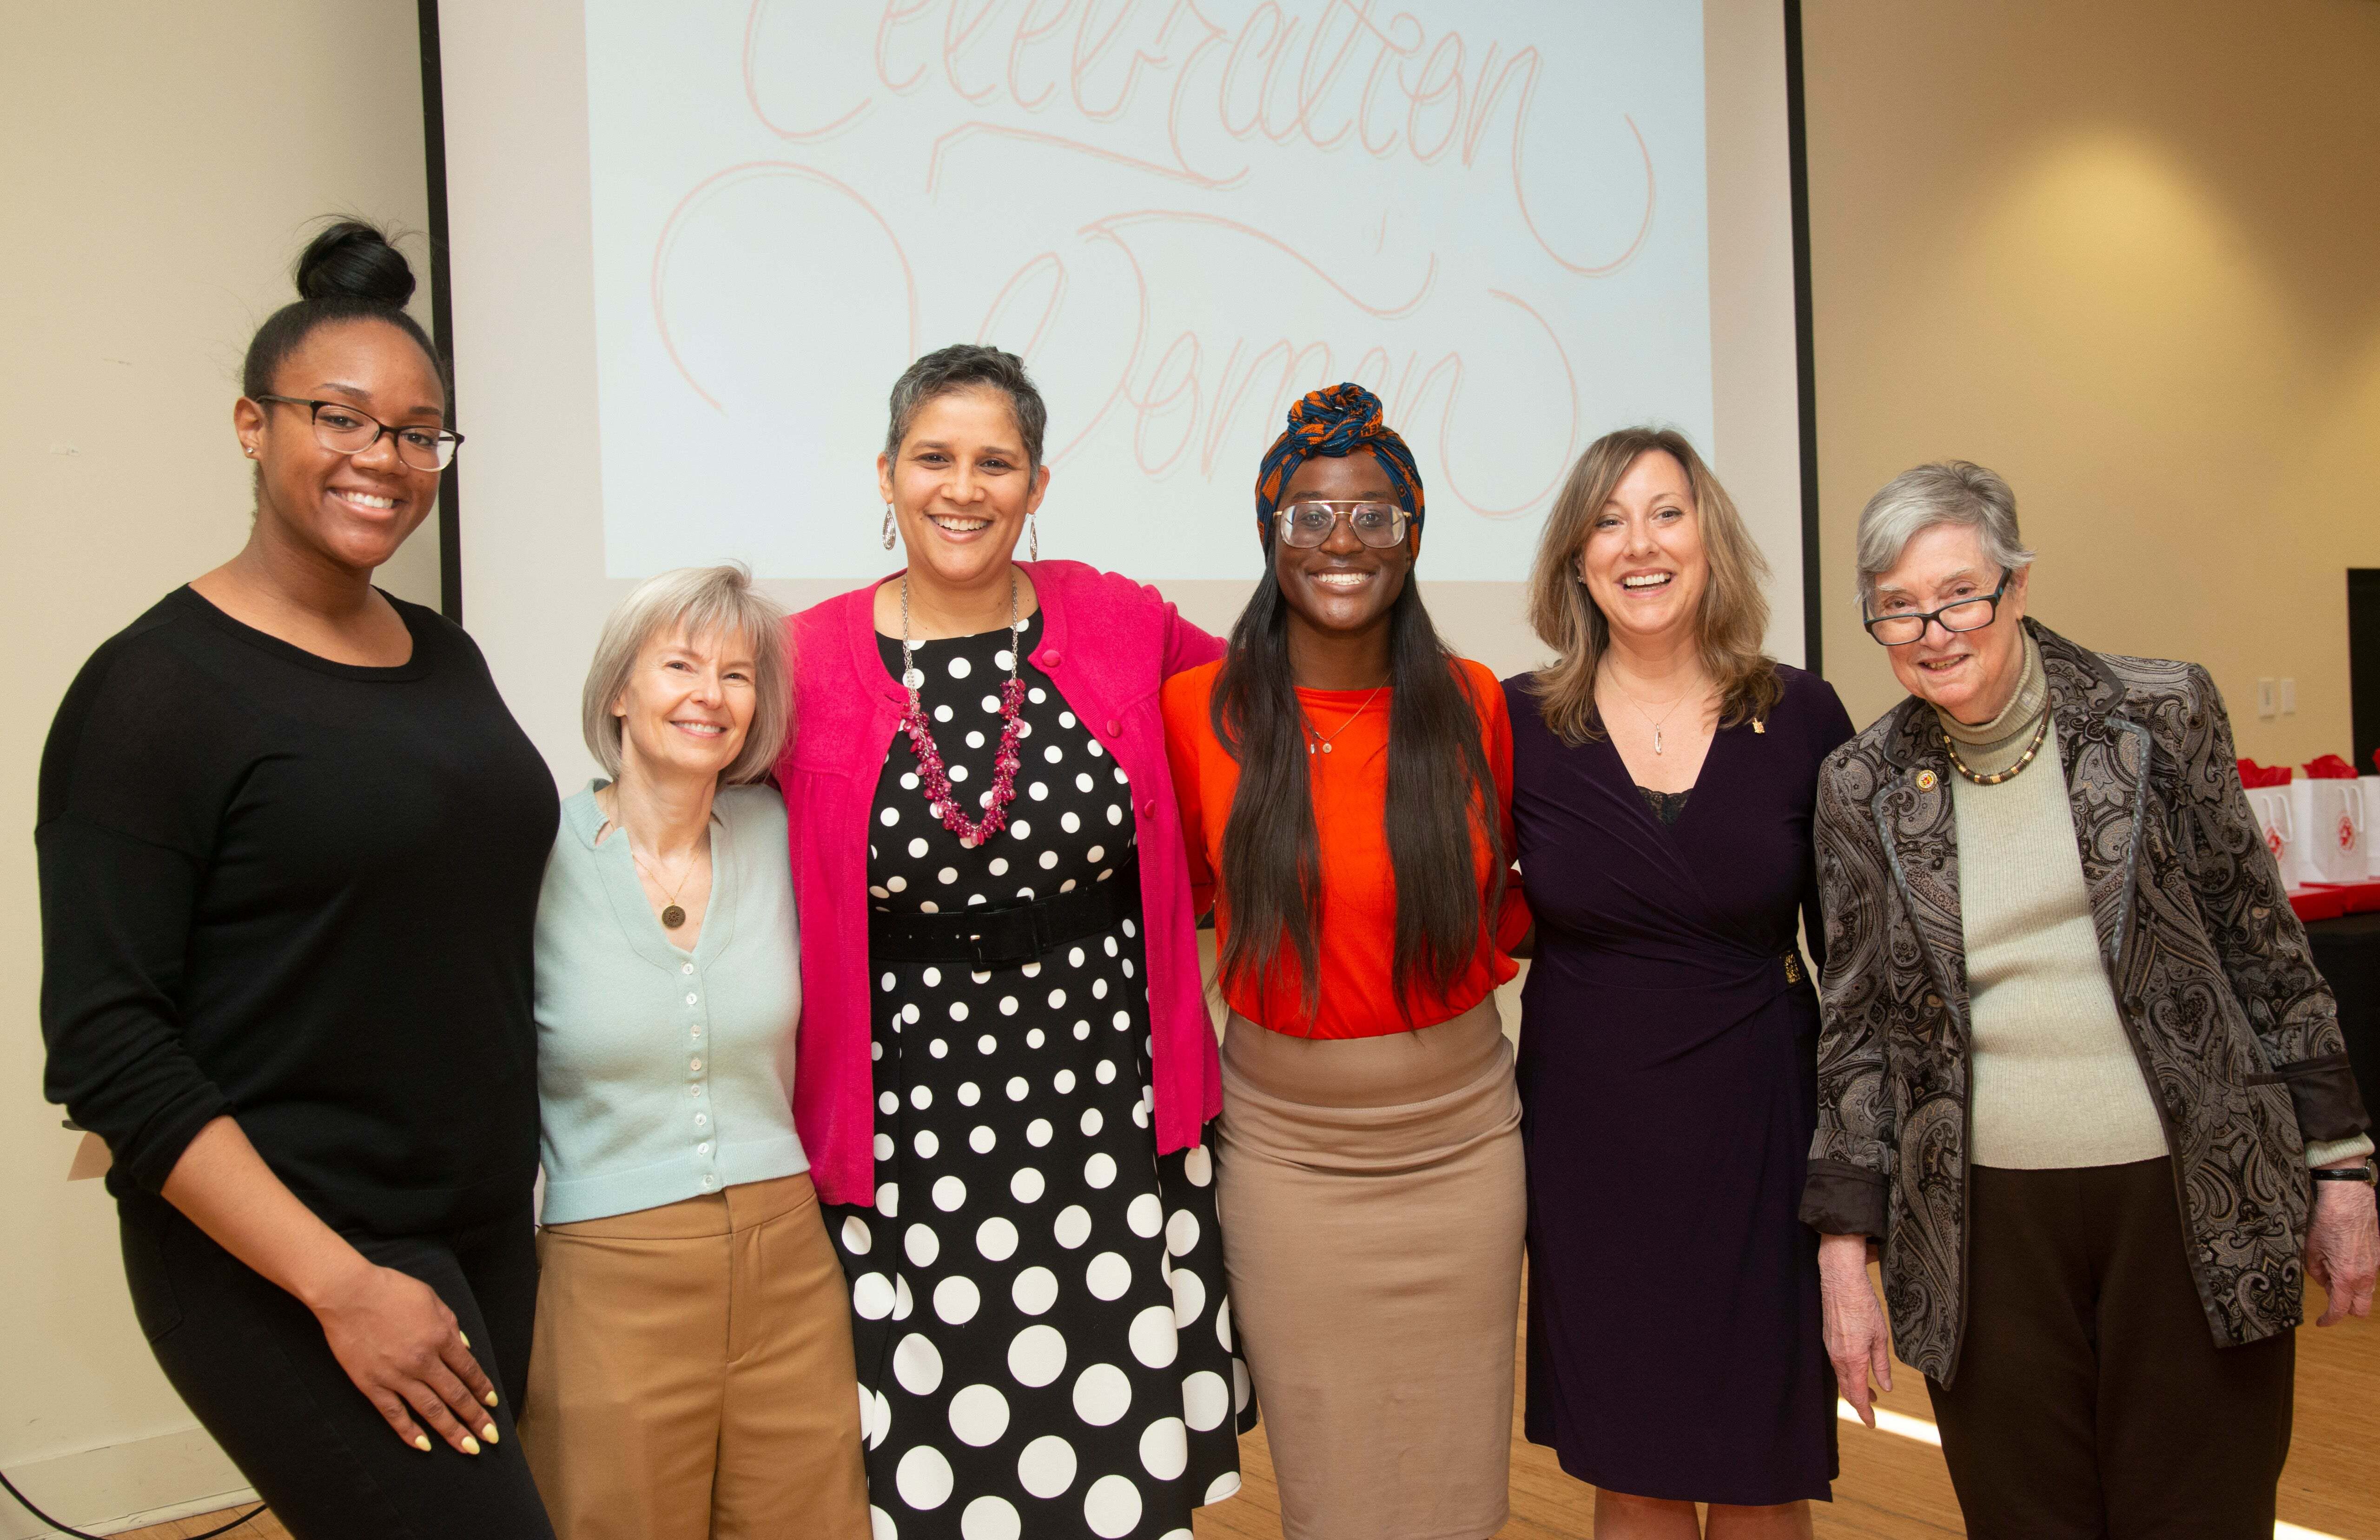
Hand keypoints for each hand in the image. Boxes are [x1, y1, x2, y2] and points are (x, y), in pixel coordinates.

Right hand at [309, 1260, 500, 1453]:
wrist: (348, 1293)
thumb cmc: (391, 1290)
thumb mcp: (431, 1298)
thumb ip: (451, 1324)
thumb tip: (465, 1347)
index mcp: (440, 1337)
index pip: (469, 1370)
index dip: (482, 1389)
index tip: (492, 1404)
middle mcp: (423, 1361)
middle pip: (455, 1395)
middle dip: (475, 1418)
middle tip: (491, 1438)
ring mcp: (396, 1376)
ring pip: (430, 1410)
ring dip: (451, 1432)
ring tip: (468, 1449)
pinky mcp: (372, 1385)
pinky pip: (394, 1414)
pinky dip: (410, 1432)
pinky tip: (424, 1446)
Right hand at [1819, 1232, 1893, 1426]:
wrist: (1840, 1281)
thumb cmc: (1862, 1305)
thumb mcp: (1880, 1337)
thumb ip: (1882, 1365)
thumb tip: (1886, 1387)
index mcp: (1853, 1359)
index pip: (1858, 1395)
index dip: (1865, 1412)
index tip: (1872, 1423)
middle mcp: (1838, 1357)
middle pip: (1846, 1389)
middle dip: (1860, 1402)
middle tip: (1874, 1408)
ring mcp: (1830, 1348)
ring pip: (1841, 1377)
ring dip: (1854, 1387)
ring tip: (1869, 1390)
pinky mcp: (1828, 1340)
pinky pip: (1836, 1364)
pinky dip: (1847, 1373)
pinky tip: (1857, 1369)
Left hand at [2305, 1174, 2377, 1326]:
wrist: (2349, 1198)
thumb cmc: (2328, 1221)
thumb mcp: (2311, 1250)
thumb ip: (2316, 1273)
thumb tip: (2323, 1282)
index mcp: (2346, 1278)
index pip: (2339, 1310)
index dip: (2328, 1320)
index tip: (2320, 1322)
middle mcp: (2365, 1277)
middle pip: (2360, 1309)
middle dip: (2345, 1310)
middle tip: (2328, 1298)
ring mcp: (2374, 1267)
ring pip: (2366, 1293)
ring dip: (2351, 1292)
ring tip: (2332, 1272)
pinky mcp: (2377, 1257)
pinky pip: (2369, 1277)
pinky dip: (2357, 1278)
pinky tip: (2342, 1261)